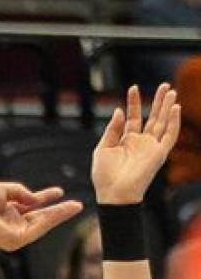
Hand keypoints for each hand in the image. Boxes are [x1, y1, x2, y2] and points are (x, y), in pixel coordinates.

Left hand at [0, 180, 83, 253]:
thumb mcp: (0, 189)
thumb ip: (19, 191)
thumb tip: (35, 198)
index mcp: (1, 211)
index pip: (26, 204)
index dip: (42, 198)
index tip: (58, 192)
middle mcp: (8, 224)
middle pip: (37, 216)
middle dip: (56, 210)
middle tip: (77, 204)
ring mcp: (11, 233)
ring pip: (41, 223)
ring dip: (60, 215)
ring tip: (77, 206)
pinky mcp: (15, 240)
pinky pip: (38, 228)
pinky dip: (53, 219)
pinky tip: (65, 210)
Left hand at [92, 83, 180, 208]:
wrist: (114, 193)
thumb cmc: (105, 175)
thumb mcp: (103, 148)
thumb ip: (112, 129)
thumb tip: (119, 110)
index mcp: (127, 140)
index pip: (133, 116)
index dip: (134, 102)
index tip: (133, 87)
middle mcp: (141, 142)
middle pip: (153, 116)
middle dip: (158, 101)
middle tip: (164, 85)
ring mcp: (151, 147)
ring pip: (162, 122)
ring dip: (167, 107)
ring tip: (171, 91)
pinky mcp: (160, 154)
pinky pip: (170, 135)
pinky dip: (174, 122)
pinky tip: (175, 108)